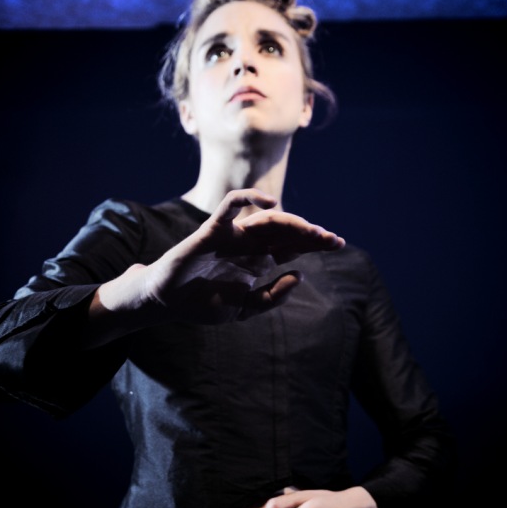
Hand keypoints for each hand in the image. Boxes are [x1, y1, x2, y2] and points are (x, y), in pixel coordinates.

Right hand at [99, 188, 344, 324]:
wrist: (168, 302)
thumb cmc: (203, 304)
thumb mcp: (245, 309)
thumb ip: (272, 296)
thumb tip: (299, 276)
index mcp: (259, 261)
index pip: (293, 246)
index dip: (316, 243)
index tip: (338, 243)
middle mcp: (250, 245)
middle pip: (287, 231)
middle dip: (311, 233)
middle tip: (332, 239)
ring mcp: (233, 235)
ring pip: (267, 219)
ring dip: (292, 222)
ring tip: (313, 231)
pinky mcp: (213, 229)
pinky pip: (230, 205)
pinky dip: (249, 198)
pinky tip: (270, 202)